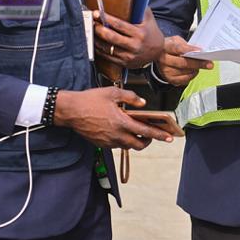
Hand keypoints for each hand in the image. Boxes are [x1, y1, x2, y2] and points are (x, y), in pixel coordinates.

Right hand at [54, 87, 173, 148]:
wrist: (70, 111)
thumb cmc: (91, 100)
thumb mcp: (113, 93)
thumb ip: (131, 98)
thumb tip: (143, 103)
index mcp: (121, 122)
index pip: (146, 132)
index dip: (159, 135)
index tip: (169, 138)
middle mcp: (116, 135)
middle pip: (138, 144)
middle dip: (148, 141)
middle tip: (152, 135)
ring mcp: (108, 141)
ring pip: (127, 146)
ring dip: (135, 141)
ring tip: (137, 131)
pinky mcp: (101, 144)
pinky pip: (117, 145)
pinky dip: (123, 140)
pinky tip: (121, 130)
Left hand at [94, 8, 164, 68]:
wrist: (159, 52)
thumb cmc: (151, 31)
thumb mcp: (149, 18)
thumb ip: (140, 8)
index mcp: (140, 34)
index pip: (119, 25)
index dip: (106, 19)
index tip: (97, 13)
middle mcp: (134, 46)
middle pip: (111, 37)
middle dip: (98, 29)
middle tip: (91, 22)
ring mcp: (129, 57)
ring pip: (107, 48)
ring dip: (96, 39)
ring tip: (90, 31)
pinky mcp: (124, 63)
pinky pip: (107, 57)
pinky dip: (99, 49)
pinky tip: (95, 42)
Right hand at [156, 35, 212, 86]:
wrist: (160, 57)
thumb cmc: (170, 47)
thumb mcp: (176, 40)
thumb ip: (185, 44)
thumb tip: (198, 50)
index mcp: (165, 47)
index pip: (176, 48)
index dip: (188, 49)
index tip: (200, 51)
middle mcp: (163, 60)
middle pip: (182, 63)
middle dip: (197, 63)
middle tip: (209, 64)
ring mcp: (165, 71)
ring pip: (184, 72)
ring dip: (195, 69)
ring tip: (202, 65)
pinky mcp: (169, 79)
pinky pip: (184, 80)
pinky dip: (192, 76)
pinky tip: (194, 71)